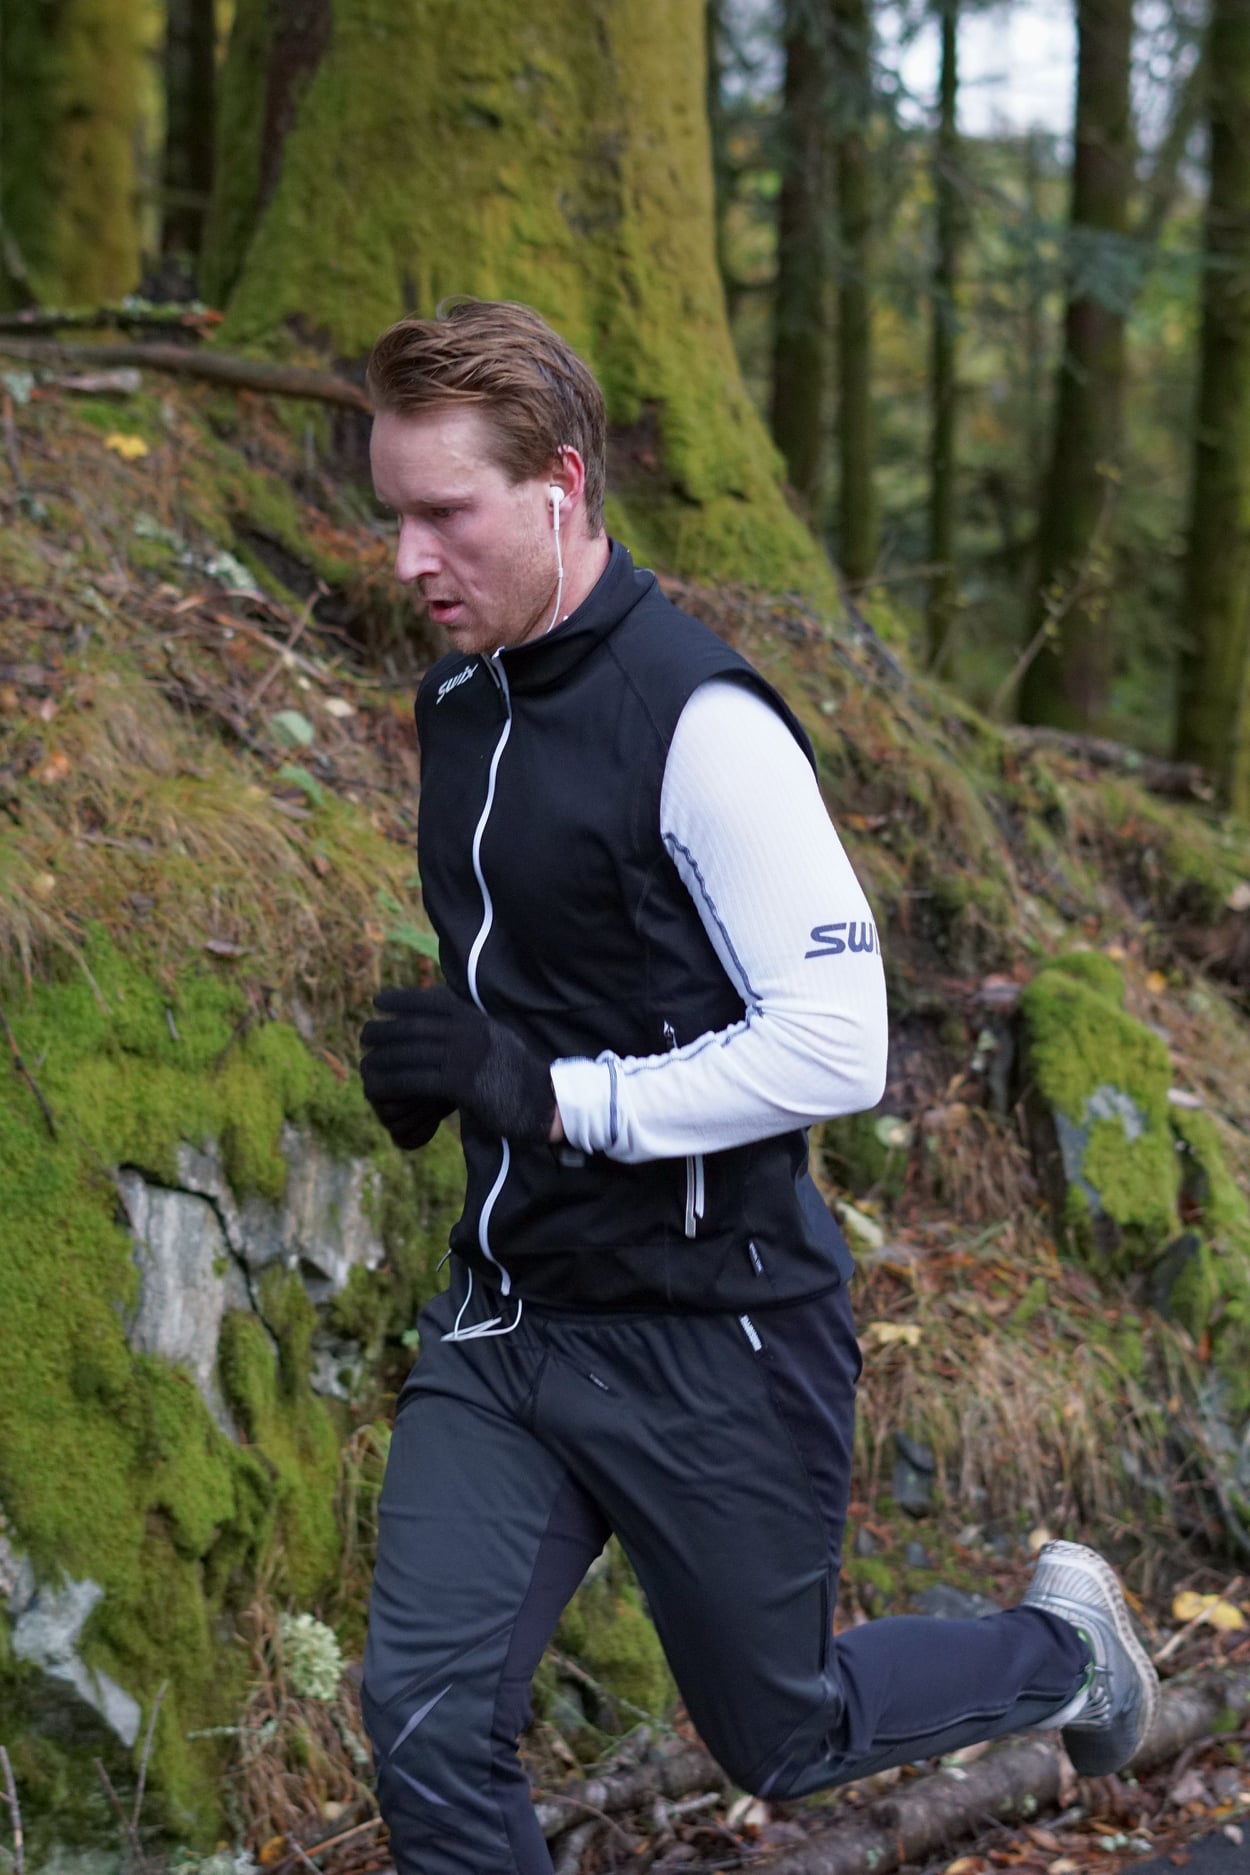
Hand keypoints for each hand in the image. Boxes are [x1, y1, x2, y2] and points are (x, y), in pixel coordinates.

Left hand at [360, 985, 556, 1145]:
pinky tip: (378, 1087)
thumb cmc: (519, 1074)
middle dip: (385, 1029)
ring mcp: (466, 1057)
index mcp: (477, 1019)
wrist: (546, 1102)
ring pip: (411, 1053)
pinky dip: (392, 1083)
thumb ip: (472, 1027)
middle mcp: (469, 1032)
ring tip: (365, 1063)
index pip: (432, 1000)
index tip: (379, 1001)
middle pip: (415, 1026)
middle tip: (365, 1034)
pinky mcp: (462, 1084)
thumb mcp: (497, 1038)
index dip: (402, 999)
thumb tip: (449, 1018)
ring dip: (383, 1058)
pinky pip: (417, 1080)